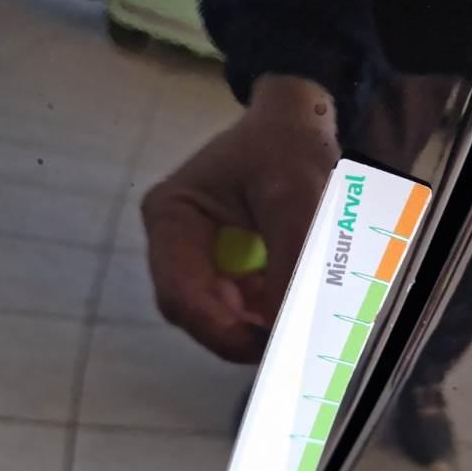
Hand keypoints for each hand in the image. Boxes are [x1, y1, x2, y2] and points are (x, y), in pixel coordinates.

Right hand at [143, 76, 340, 361]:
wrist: (299, 126)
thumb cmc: (288, 149)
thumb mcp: (294, 196)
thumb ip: (289, 261)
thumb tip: (287, 328)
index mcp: (171, 217)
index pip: (180, 294)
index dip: (221, 330)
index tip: (271, 344)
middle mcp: (175, 245)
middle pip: (197, 313)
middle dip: (243, 333)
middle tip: (293, 342)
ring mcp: (199, 259)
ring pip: (221, 316)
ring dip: (259, 326)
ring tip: (300, 321)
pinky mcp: (226, 267)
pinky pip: (243, 307)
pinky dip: (270, 313)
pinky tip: (297, 304)